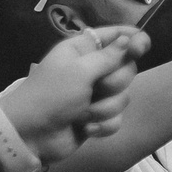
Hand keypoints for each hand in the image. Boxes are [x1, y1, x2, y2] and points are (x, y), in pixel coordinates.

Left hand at [0, 27, 150, 160]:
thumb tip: (130, 38)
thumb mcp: (79, 71)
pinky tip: (85, 127)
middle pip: (127, 68)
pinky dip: (103, 124)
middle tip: (96, 88)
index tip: (141, 48)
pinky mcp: (98, 117)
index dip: (132, 40)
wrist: (30, 134)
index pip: (116, 36)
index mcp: (82, 50)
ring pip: (123, 96)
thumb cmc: (50, 96)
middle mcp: (91, 69)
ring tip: (82, 113)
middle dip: (114, 83)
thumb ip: (109, 56)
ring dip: (104, 108)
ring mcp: (95, 95)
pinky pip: (117, 118)